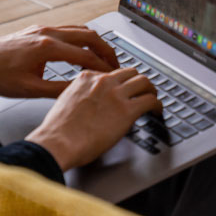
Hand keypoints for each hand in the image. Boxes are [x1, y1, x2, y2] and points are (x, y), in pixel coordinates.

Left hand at [0, 25, 118, 97]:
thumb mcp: (30, 90)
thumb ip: (60, 89)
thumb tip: (82, 90)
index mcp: (46, 48)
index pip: (86, 55)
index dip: (103, 67)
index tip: (114, 76)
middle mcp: (47, 33)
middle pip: (89, 36)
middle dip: (106, 51)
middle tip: (116, 66)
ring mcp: (42, 29)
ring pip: (80, 30)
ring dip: (95, 43)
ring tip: (104, 58)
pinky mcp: (38, 29)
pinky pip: (68, 29)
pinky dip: (82, 39)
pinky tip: (83, 50)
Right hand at [25, 68, 160, 170]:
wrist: (58, 142)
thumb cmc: (58, 131)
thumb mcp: (66, 102)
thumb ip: (81, 97)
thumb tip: (93, 105)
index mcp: (86, 79)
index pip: (110, 73)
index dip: (120, 83)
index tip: (124, 90)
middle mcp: (102, 82)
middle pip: (130, 73)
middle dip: (138, 82)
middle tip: (143, 91)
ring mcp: (116, 94)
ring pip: (144, 82)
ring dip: (151, 90)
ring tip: (153, 99)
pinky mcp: (127, 110)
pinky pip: (151, 100)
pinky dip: (158, 105)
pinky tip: (157, 111)